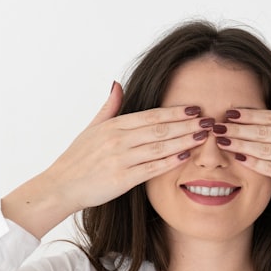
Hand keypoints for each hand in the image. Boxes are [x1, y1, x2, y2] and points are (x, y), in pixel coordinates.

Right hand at [2, 82, 209, 236]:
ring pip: (159, 147)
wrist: (61, 186)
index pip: (151, 116)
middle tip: (209, 120)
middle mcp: (118, 140)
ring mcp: (120, 159)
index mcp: (113, 126)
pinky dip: (169, 161)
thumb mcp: (91, 128)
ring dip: (184, 140)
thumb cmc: (77, 159)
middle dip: (187, 125)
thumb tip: (117, 84)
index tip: (195, 109)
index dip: (175, 112)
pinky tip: (186, 156)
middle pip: (160, 129)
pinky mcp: (122, 179)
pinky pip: (151, 168)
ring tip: (204, 136)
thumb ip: (109, 107)